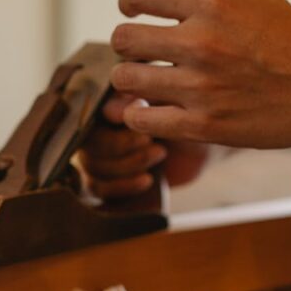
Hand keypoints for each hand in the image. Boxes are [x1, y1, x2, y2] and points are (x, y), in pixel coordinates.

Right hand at [79, 92, 209, 198]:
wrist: (201, 140)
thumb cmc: (184, 113)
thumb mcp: (164, 105)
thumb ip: (135, 103)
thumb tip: (109, 111)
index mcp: (103, 104)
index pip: (89, 120)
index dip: (114, 129)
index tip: (144, 132)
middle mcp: (95, 128)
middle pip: (89, 145)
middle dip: (121, 147)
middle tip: (150, 141)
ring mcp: (98, 154)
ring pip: (92, 167)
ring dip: (128, 165)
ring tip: (160, 153)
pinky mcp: (106, 177)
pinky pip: (97, 187)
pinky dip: (122, 186)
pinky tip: (147, 180)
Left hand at [110, 0, 290, 148]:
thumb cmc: (290, 36)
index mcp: (212, 4)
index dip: (128, 2)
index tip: (134, 12)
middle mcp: (202, 43)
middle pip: (123, 40)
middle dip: (127, 43)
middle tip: (141, 50)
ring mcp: (201, 87)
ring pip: (126, 81)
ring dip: (130, 79)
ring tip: (146, 80)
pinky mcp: (204, 125)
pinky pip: (143, 120)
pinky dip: (137, 115)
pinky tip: (150, 108)